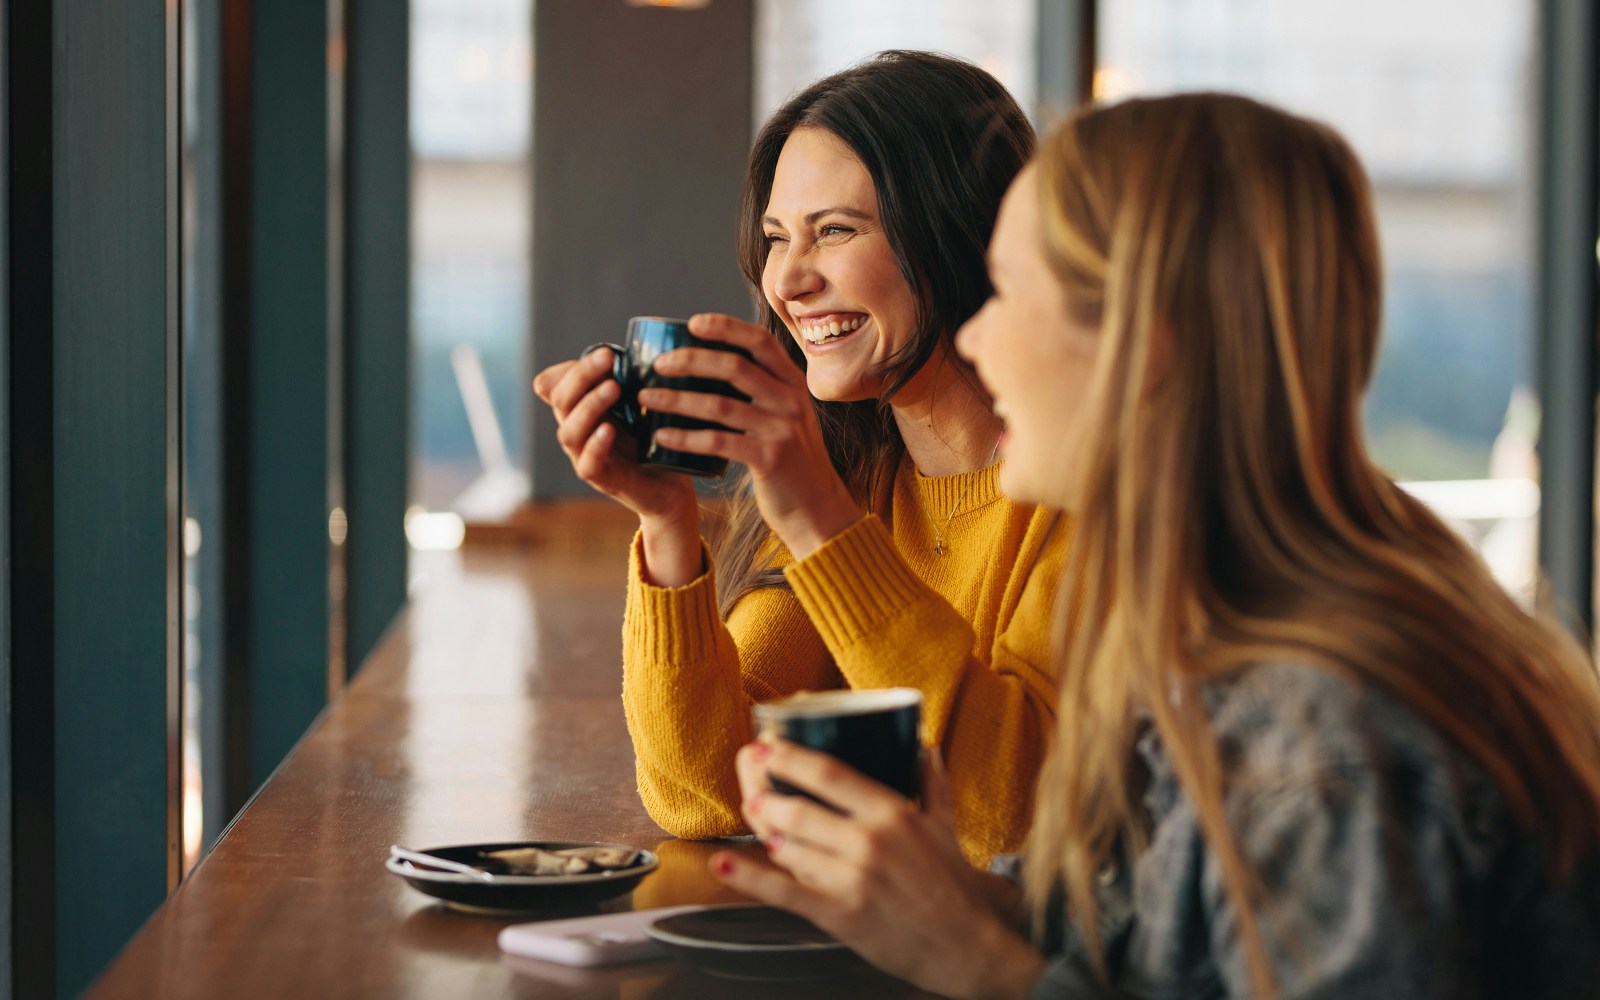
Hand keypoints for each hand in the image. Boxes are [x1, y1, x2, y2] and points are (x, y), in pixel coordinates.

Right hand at [532, 351, 701, 584]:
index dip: (570, 369)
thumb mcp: (642, 403)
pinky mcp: (602, 479)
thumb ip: (634, 377)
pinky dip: (595, 446)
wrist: (671, 487)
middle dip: (582, 376)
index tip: (605, 352)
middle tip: (607, 358)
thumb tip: (644, 342)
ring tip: (613, 388)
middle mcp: (578, 431)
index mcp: (582, 409)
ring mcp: (586, 456)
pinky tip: (608, 429)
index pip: (556, 385)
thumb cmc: (655, 439)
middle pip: (561, 401)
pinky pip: (588, 463)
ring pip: (569, 431)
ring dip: (589, 406)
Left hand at [640, 314, 860, 558]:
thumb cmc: (791, 460)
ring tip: (646, 398)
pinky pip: (718, 442)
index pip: (760, 341)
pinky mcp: (769, 459)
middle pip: (735, 367)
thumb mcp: (788, 416)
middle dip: (692, 360)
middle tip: (658, 364)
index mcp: (793, 384)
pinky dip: (685, 438)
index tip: (693, 323)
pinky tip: (661, 437)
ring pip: (720, 405)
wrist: (818, 507)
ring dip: (677, 400)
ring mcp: (781, 430)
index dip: (726, 327)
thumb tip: (712, 365)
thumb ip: (764, 391)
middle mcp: (790, 401)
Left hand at [713, 741, 1045, 999]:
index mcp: (893, 813)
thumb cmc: (953, 885)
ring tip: (759, 821)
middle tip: (754, 787)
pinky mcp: (841, 915)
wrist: (967, 946)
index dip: (790, 757)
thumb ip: (932, 784)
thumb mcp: (946, 827)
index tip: (765, 745)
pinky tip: (723, 864)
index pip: (830, 773)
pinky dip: (749, 878)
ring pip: (789, 848)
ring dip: (765, 833)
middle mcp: (870, 842)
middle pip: (799, 809)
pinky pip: (785, 893)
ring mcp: (853, 880)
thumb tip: (924, 747)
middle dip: (766, 796)